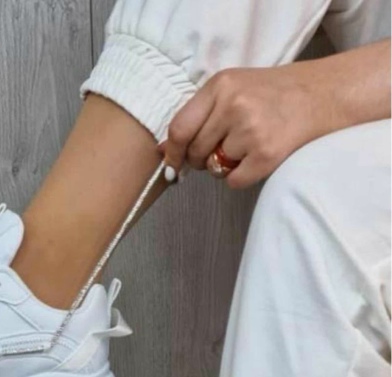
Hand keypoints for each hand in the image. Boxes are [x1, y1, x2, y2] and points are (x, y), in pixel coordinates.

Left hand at [163, 63, 328, 188]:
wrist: (319, 95)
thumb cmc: (270, 94)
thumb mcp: (232, 89)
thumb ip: (199, 115)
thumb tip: (165, 150)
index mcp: (220, 85)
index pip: (180, 128)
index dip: (173, 152)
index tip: (173, 163)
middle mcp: (234, 105)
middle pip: (195, 152)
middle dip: (202, 158)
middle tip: (223, 148)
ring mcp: (251, 131)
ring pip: (214, 168)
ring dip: (224, 166)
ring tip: (246, 146)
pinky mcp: (266, 154)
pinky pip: (233, 181)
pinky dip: (240, 177)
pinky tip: (256, 158)